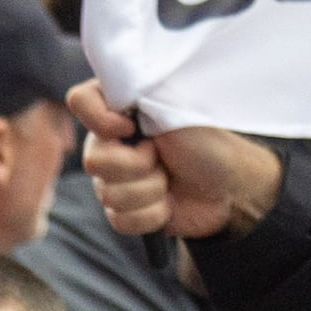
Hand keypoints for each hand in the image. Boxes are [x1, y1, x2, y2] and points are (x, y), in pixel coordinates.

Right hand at [71, 85, 280, 239]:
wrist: (231, 186)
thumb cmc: (207, 140)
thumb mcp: (173, 105)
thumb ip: (135, 92)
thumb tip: (109, 90)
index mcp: (118, 107)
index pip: (79, 101)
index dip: (100, 120)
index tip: (131, 127)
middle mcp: (108, 141)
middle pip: (93, 160)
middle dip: (138, 165)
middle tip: (163, 157)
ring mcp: (114, 177)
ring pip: (108, 194)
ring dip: (150, 190)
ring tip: (170, 179)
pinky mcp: (125, 210)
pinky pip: (119, 220)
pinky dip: (151, 215)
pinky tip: (167, 203)